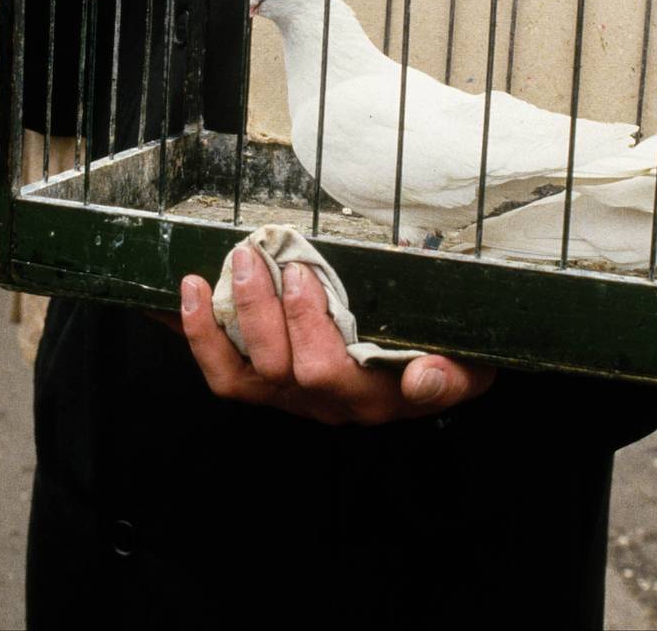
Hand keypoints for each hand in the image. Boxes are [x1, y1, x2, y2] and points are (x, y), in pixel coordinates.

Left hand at [178, 248, 494, 424]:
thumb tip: (425, 378)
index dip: (308, 329)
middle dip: (265, 308)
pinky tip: (187, 295)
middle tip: (261, 254)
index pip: (330, 374)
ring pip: (243, 375)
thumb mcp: (469, 369)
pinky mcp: (266, 388)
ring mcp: (292, 398)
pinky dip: (198, 335)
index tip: (301, 275)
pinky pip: (222, 373)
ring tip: (230, 262)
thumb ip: (451, 376)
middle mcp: (327, 404)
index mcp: (373, 397)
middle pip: (282, 368)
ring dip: (226, 319)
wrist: (430, 377)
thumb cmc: (448, 362)